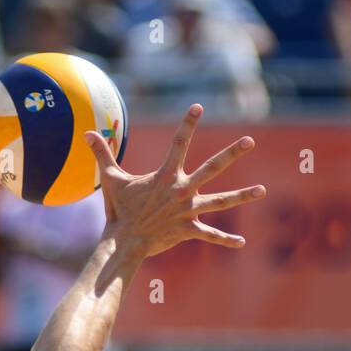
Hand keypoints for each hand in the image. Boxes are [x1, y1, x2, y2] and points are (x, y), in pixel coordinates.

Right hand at [85, 105, 265, 257]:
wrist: (124, 241)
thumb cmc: (119, 211)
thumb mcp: (111, 181)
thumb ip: (103, 156)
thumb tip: (88, 133)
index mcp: (166, 176)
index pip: (179, 143)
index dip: (187, 124)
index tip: (198, 107)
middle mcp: (182, 190)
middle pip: (212, 167)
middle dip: (232, 153)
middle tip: (250, 140)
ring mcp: (188, 210)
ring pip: (221, 201)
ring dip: (243, 196)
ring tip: (263, 191)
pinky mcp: (189, 229)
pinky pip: (210, 235)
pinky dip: (225, 240)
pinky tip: (241, 243)